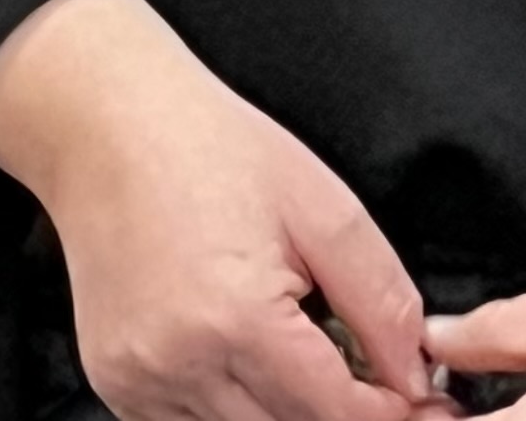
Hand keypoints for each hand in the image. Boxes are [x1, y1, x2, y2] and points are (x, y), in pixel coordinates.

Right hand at [0, 0, 434, 420]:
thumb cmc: (215, 152)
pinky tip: (247, 353)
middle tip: (366, 369)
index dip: (383, 410)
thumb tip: (412, 371)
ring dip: (284, 409)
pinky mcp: (116, 386)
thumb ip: (379, 298)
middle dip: (336, 410)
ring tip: (302, 345)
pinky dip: (232, 406)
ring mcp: (138, 384)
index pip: (331, 412)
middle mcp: (179, 366)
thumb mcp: (323, 207)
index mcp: (237, 319)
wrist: (113, 132)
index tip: (411, 393)